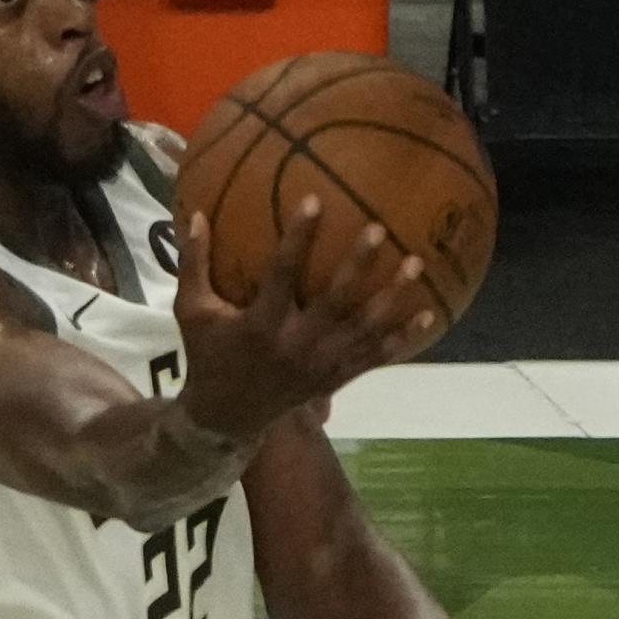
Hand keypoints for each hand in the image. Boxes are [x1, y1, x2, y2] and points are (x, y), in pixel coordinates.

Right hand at [174, 198, 432, 441]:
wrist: (228, 417)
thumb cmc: (208, 353)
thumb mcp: (191, 310)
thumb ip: (193, 263)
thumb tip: (195, 213)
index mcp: (260, 325)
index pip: (282, 274)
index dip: (298, 238)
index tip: (315, 201)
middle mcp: (296, 345)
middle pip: (335, 301)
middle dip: (358, 264)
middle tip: (379, 229)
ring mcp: (321, 365)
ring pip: (364, 328)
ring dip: (392, 296)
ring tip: (415, 262)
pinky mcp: (336, 378)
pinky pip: (376, 356)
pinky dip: (402, 336)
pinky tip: (427, 313)